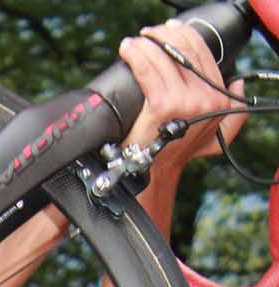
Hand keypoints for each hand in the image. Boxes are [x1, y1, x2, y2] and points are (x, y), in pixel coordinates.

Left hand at [119, 22, 246, 173]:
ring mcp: (185, 101)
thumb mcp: (214, 140)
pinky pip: (148, 69)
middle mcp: (206, 99)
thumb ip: (232, 117)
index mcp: (218, 100)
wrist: (152, 175)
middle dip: (163, 36)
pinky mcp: (162, 105)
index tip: (166, 32)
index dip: (184, 36)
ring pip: (165, 57)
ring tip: (133, 44)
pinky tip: (128, 51)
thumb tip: (237, 87)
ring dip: (146, 44)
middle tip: (147, 36)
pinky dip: (136, 56)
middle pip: (184, 51)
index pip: (203, 54)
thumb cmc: (176, 155)